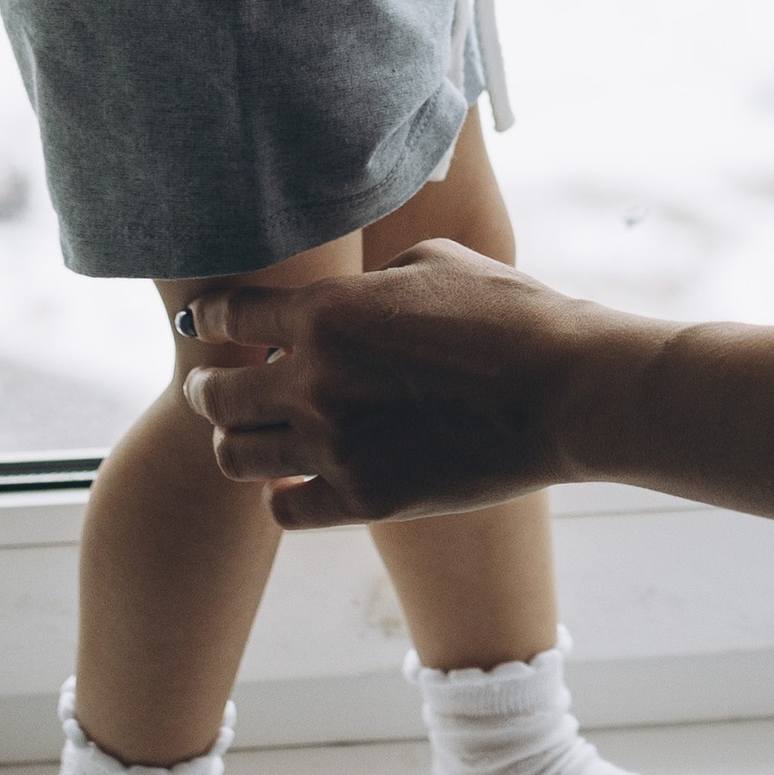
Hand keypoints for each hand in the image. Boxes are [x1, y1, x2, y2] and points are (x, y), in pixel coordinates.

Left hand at [182, 240, 647, 526]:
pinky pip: (284, 512)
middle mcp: (316, 381)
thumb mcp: (434, 262)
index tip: (214, 321)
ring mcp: (335, 447)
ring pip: (236, 457)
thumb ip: (367, 281)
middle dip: (210, 386)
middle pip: (216, 395)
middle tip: (216, 385)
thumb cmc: (510, 314)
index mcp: (327, 313)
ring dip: (236, 442)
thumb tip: (340, 295)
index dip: (213, 316)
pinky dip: (280, 496)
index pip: (229, 315)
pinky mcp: (365, 500)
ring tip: (250, 435)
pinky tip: (294, 480)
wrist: (563, 390)